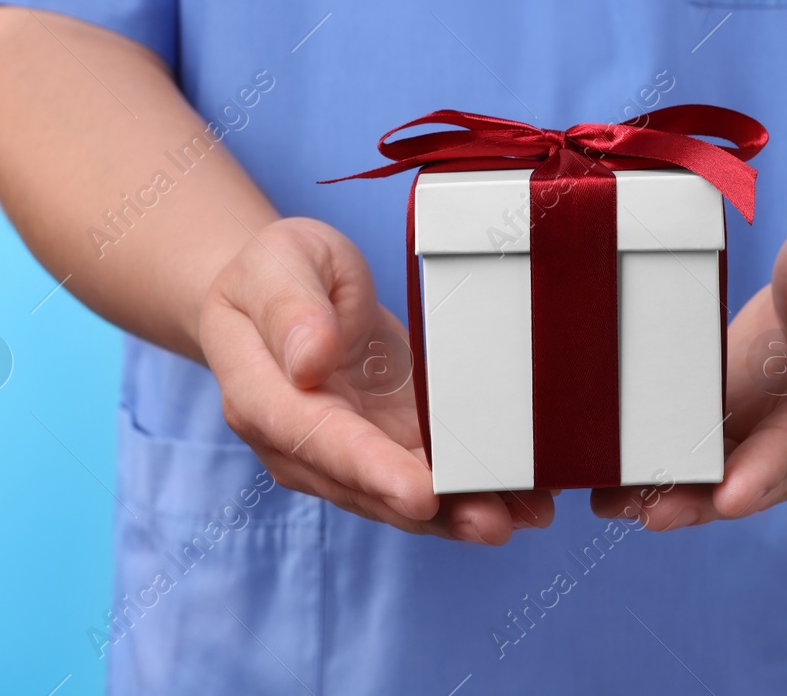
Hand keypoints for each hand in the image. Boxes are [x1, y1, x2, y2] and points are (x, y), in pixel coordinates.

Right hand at [199, 217, 555, 543]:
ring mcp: (345, 451)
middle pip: (368, 486)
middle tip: (496, 521)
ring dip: (463, 511)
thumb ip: (290, 310)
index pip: (317, 440)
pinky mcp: (384, 445)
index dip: (371, 470)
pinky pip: (425, 474)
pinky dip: (470, 489)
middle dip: (435, 509)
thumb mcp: (277, 265)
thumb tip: (310, 360)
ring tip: (524, 515)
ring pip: (401, 494)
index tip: (419, 493)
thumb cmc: (273, 272)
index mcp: (262, 395)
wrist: (279, 290)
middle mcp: (300, 442)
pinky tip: (520, 497)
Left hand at [591, 206, 786, 528]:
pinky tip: (615, 486)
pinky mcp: (743, 420)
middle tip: (652, 514)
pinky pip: (706, 454)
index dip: (771, 465)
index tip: (731, 496)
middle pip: (764, 475)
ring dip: (676, 495)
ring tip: (617, 505)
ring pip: (728, 476)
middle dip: (707, 499)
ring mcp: (778, 429)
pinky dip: (665, 471)